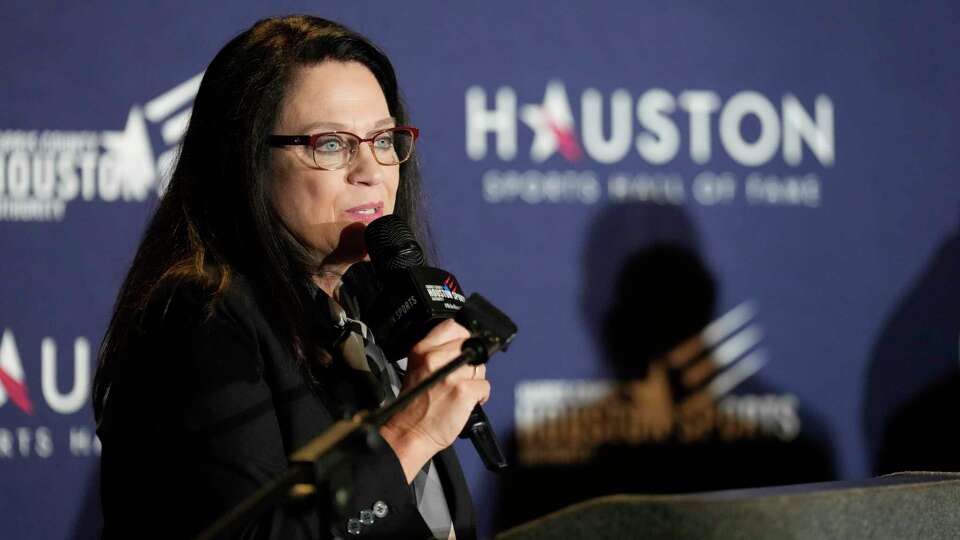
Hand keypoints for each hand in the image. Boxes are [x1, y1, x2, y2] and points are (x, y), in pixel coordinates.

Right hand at [379, 319, 489, 481]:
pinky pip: (485, 386)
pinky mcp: (463, 390)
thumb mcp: (418, 368)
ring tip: (459, 392)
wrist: (409, 432)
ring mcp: (451, 374)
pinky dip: (480, 397)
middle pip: (471, 347)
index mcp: (422, 349)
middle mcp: (435, 358)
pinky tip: (466, 403)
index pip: (454, 327)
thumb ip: (438, 353)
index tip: (463, 351)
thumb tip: (464, 345)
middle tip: (458, 379)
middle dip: (470, 363)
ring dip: (475, 381)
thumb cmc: (413, 405)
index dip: (463, 339)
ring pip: (480, 367)